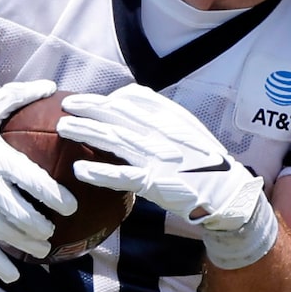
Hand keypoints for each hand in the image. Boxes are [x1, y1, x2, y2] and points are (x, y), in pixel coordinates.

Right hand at [0, 81, 73, 284]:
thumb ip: (19, 96)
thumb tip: (51, 85)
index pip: (34, 181)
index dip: (55, 196)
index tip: (70, 205)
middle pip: (22, 213)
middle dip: (42, 225)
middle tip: (54, 229)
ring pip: (4, 232)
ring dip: (26, 243)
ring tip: (42, 248)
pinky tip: (12, 274)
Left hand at [59, 84, 279, 270]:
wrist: (228, 194)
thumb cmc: (205, 165)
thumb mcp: (190, 133)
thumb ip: (165, 119)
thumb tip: (134, 107)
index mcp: (173, 118)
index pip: (136, 97)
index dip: (110, 97)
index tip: (92, 100)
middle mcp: (164, 133)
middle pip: (119, 113)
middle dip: (89, 106)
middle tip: (66, 105)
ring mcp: (158, 157)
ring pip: (115, 139)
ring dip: (86, 131)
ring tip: (62, 128)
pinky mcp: (155, 182)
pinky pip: (122, 176)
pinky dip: (99, 173)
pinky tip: (79, 171)